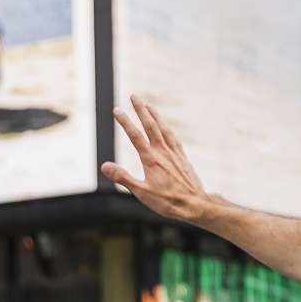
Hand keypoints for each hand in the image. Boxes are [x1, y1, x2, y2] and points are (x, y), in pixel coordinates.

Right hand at [101, 96, 207, 222]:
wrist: (195, 205)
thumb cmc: (168, 201)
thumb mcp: (142, 192)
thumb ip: (123, 178)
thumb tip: (105, 166)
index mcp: (151, 159)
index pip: (135, 136)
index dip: (125, 122)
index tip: (117, 110)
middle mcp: (163, 152)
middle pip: (151, 126)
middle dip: (141, 110)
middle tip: (134, 96)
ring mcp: (175, 154)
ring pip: (164, 130)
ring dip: (156, 116)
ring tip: (149, 105)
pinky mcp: (183, 159)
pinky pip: (174, 139)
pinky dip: (167, 129)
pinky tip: (165, 127)